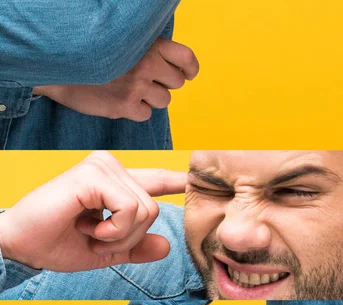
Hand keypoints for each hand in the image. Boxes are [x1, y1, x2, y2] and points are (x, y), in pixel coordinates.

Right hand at [0, 151, 186, 270]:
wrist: (22, 246)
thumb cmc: (58, 244)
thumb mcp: (106, 251)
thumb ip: (136, 247)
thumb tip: (167, 245)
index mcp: (114, 182)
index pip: (155, 178)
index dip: (178, 179)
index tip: (199, 174)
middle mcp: (111, 167)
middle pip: (154, 208)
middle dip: (129, 238)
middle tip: (96, 239)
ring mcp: (102, 166)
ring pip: (145, 210)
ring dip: (119, 236)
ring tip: (89, 233)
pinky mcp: (94, 174)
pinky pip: (130, 209)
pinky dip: (113, 230)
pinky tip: (88, 228)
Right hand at [33, 38, 198, 120]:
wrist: (61, 68)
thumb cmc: (93, 56)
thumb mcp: (124, 43)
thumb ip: (147, 50)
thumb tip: (167, 66)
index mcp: (149, 44)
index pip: (186, 58)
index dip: (190, 69)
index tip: (188, 74)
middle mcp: (147, 64)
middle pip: (176, 83)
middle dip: (166, 84)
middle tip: (149, 83)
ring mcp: (137, 86)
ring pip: (163, 101)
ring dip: (152, 99)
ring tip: (132, 91)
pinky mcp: (125, 106)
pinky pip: (146, 115)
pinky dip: (137, 111)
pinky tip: (122, 102)